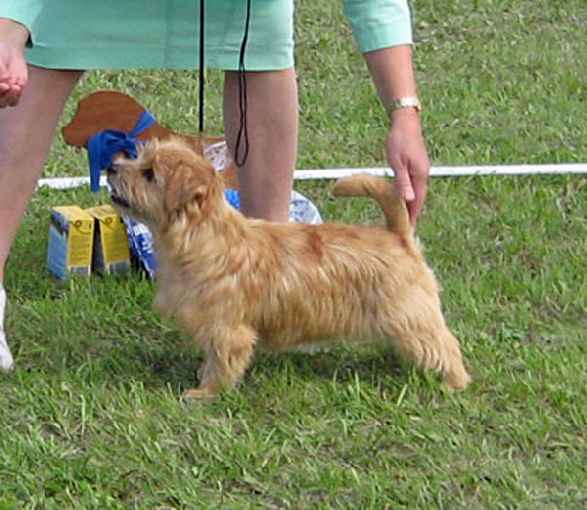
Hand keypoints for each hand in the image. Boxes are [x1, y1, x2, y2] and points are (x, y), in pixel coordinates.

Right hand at [0, 19, 28, 107]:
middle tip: (9, 87)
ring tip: (16, 87)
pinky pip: (14, 101)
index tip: (4, 85)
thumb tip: (4, 79)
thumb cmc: (0, 53)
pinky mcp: (13, 94)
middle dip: (3, 96)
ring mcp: (2, 93)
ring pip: (5, 103)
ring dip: (10, 97)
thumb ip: (0, 68)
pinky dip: (17, 96)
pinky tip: (19, 87)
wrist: (10, 53)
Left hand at [386, 109, 429, 225]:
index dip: (413, 216)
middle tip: (405, 229)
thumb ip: (402, 182)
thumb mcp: (397, 163)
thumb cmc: (398, 140)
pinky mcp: (418, 166)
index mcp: (420, 176)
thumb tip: (408, 201)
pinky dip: (410, 195)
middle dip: (413, 214)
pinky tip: (404, 199)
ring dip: (411, 205)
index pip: (418, 202)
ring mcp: (422, 170)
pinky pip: (415, 185)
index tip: (408, 230)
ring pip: (417, 192)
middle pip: (419, 199)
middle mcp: (424, 175)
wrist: (405, 122)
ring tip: (404, 218)